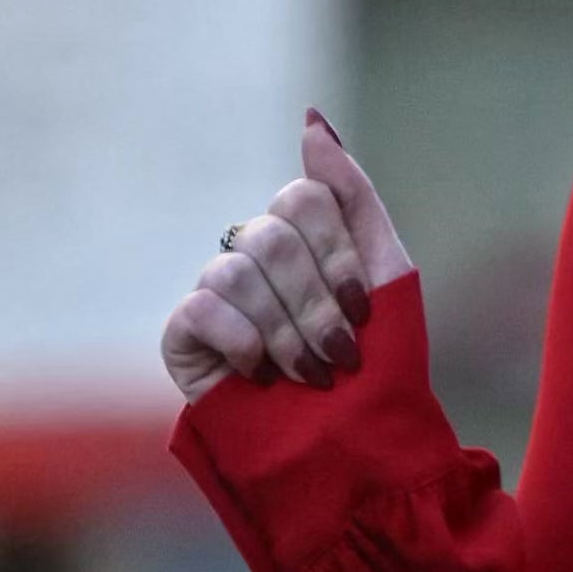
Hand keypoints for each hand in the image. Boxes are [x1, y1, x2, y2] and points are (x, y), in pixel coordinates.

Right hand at [164, 112, 414, 400]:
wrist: (352, 451)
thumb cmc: (376, 370)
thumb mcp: (387, 277)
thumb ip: (353, 197)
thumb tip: (311, 121)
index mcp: (306, 235)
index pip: (306, 197)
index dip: (338, 254)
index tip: (364, 308)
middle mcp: (257, 253)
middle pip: (273, 233)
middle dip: (317, 304)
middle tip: (341, 355)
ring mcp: (218, 290)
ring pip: (239, 270)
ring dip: (288, 333)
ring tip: (311, 375)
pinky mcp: (185, 332)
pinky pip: (205, 307)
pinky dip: (246, 344)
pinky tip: (264, 375)